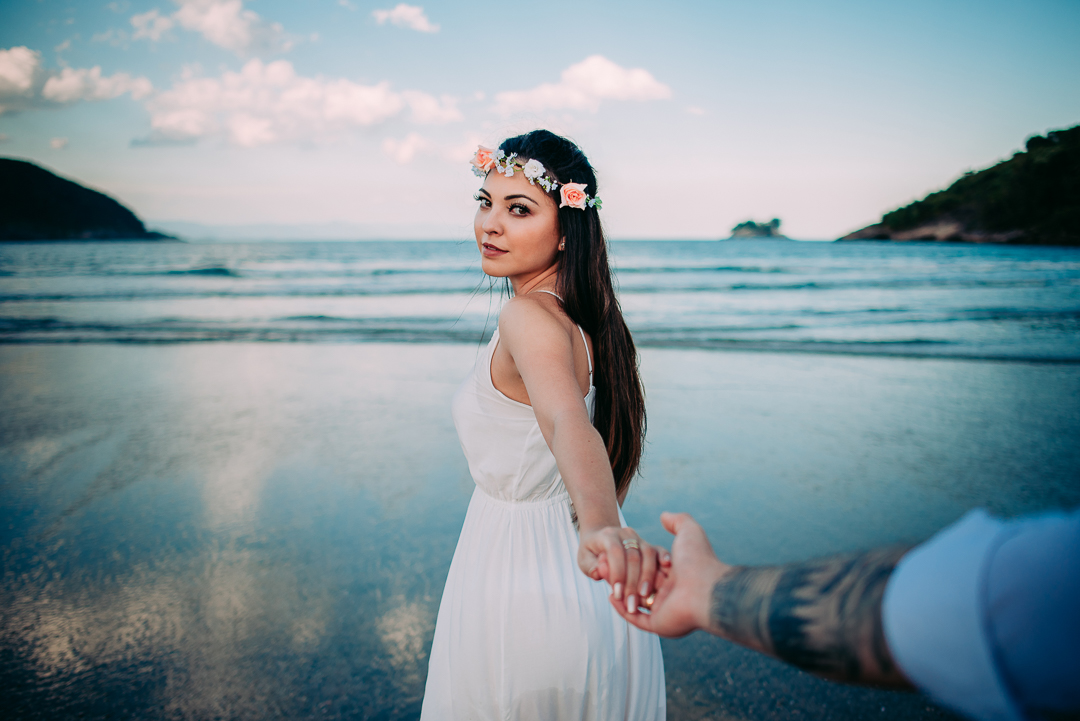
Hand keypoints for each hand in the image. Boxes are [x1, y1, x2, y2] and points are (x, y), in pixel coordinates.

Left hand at [578, 525, 669, 613]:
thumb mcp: (584, 559)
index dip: (617, 573)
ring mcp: (639, 538)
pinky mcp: (649, 545)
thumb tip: (599, 573)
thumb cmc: (592, 552)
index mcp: (608, 535)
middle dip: (632, 582)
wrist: (601, 537)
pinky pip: (659, 550)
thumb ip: (590, 566)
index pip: (615, 552)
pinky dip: (664, 559)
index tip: (617, 595)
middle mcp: (625, 534)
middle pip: (633, 556)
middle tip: (631, 604)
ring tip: (644, 596)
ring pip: (648, 554)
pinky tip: (667, 570)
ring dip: (647, 577)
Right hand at [609, 512, 729, 636]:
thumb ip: (677, 522)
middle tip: (603, 568)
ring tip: (604, 581)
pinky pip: (635, 618)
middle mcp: (670, 594)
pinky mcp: (658, 624)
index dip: (631, 563)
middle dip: (622, 578)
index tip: (615, 554)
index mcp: (676, 576)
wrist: (706, 588)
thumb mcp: (688, 532)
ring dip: (619, 593)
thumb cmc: (698, 560)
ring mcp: (664, 611)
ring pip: (635, 603)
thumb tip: (664, 516)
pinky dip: (621, 609)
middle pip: (639, 586)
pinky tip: (611, 596)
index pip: (648, 570)